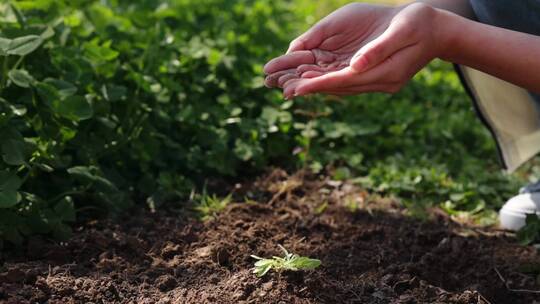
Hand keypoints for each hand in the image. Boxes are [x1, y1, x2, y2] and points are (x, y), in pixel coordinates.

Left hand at [263, 3, 444, 97]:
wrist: (436, 29)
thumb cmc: (419, 24)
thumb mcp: (402, 31)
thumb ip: (378, 50)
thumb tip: (355, 66)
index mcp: (385, 74)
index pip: (344, 82)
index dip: (318, 85)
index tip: (295, 89)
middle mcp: (378, 83)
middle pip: (336, 87)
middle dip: (308, 87)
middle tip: (279, 88)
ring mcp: (375, 81)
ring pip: (337, 85)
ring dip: (312, 84)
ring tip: (284, 83)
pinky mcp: (372, 75)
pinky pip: (343, 79)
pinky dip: (324, 77)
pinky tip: (307, 75)